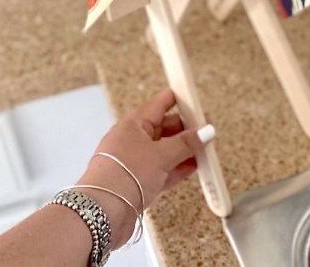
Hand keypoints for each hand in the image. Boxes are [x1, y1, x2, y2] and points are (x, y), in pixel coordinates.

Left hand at [76, 88, 211, 246]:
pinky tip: (193, 167)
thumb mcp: (161, 155)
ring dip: (185, 150)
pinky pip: (163, 170)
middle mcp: (131, 142)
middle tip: (206, 128)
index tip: (193, 96)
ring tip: (204, 148)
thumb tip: (203, 131)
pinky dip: (178, 167)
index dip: (177, 98)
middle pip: (164, 128)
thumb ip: (186, 143)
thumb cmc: (121, 178)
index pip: (158, 104)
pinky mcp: (138, 182)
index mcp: (132, 126)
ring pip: (165, 150)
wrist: (103, 213)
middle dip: (186, 128)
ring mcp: (135, 163)